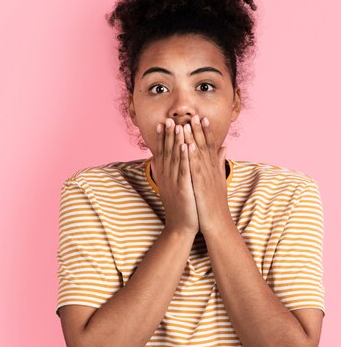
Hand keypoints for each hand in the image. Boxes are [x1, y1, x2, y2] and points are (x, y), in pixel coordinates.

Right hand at [152, 118, 198, 235]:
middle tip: (168, 119)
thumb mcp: (175, 187)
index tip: (162, 123)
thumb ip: (173, 173)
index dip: (162, 138)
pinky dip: (183, 157)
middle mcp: (167, 177)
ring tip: (178, 126)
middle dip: (168, 135)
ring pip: (174, 158)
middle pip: (167, 152)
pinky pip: (183, 170)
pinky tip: (185, 146)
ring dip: (175, 141)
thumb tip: (165, 162)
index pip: (163, 153)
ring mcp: (174, 182)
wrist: (180, 227)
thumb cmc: (181, 207)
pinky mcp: (182, 188)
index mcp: (166, 176)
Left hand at [182, 115, 231, 234]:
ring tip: (188, 124)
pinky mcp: (200, 186)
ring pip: (199, 154)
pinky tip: (185, 145)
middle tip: (195, 114)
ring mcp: (206, 178)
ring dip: (193, 138)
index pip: (209, 147)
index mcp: (213, 170)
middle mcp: (211, 171)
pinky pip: (194, 168)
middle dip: (199, 130)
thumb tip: (224, 147)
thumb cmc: (215, 204)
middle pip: (205, 147)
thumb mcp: (218, 181)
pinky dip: (190, 156)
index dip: (205, 132)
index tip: (201, 118)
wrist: (217, 225)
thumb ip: (219, 163)